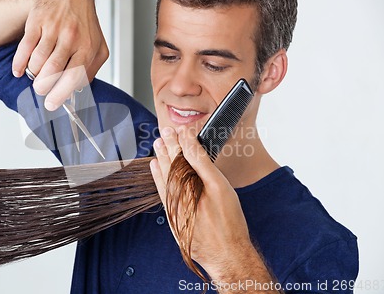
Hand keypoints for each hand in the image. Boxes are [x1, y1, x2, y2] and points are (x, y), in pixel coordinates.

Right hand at [13, 0, 108, 110]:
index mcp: (88, 48)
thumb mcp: (97, 46)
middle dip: (43, 86)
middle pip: (53, 71)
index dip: (60, 94)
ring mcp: (54, 29)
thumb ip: (91, 69)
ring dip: (33, 74)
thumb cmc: (83, 25)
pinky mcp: (37, 22)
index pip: (73, 77)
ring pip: (38, 61)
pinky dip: (20, 64)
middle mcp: (72, 38)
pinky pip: (25, 48)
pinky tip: (19, 71)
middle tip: (40, 91)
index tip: (51, 104)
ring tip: (35, 76)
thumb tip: (79, 91)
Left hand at [150, 126, 250, 274]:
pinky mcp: (172, 217)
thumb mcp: (219, 187)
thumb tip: (189, 143)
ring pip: (164, 177)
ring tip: (158, 144)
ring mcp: (173, 207)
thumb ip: (201, 162)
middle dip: (169, 147)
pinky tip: (155, 167)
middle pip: (171, 165)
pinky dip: (158, 178)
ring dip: (161, 159)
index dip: (181, 140)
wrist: (226, 255)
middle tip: (165, 131)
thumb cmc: (229, 222)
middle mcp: (177, 196)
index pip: (183, 156)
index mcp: (189, 185)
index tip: (179, 129)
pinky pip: (162, 193)